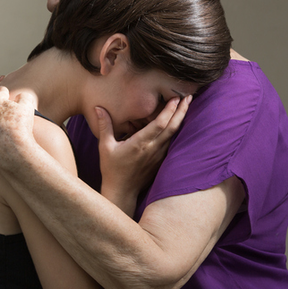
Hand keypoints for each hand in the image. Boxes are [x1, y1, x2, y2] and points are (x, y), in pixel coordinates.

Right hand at [97, 95, 191, 214]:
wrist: (122, 191)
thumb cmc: (112, 169)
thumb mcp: (105, 146)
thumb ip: (105, 126)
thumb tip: (98, 108)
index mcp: (140, 143)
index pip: (159, 124)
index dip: (169, 110)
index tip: (176, 98)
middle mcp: (152, 149)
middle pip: (172, 127)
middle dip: (182, 111)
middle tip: (189, 97)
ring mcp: (158, 156)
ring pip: (174, 135)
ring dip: (180, 120)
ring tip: (186, 106)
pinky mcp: (160, 161)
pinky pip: (171, 143)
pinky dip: (176, 131)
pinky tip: (178, 123)